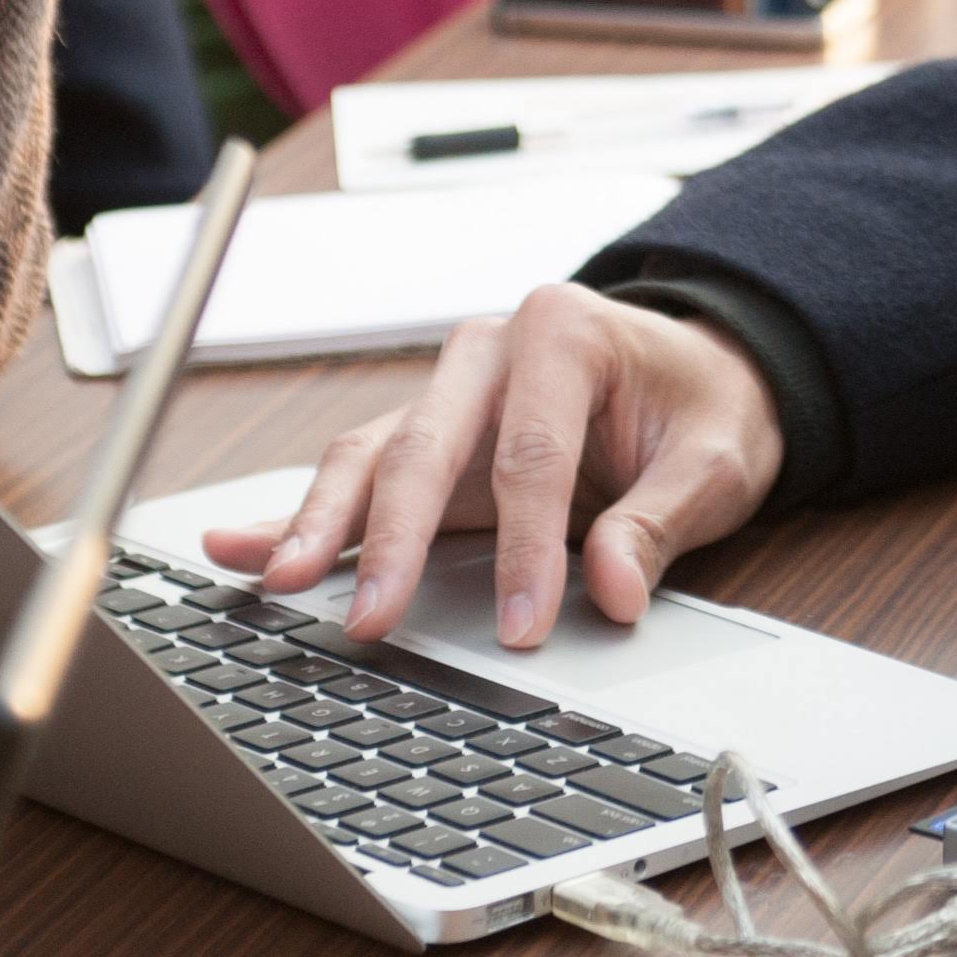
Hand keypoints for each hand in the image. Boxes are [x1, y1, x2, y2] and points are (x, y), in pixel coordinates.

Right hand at [202, 285, 784, 649]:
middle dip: (394, 538)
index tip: (522, 626)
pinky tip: (239, 547)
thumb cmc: (704, 407)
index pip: (532, 454)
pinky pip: (358, 474)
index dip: (526, 547)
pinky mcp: (429, 435)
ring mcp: (450, 391)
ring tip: (279, 581)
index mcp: (563, 330)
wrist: (698, 374)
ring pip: (374, 455)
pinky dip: (300, 514)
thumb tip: (614, 589)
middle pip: (426, 445)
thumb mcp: (717, 459)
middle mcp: (489, 349)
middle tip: (370, 621)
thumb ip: (661, 521)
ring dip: (325, 524)